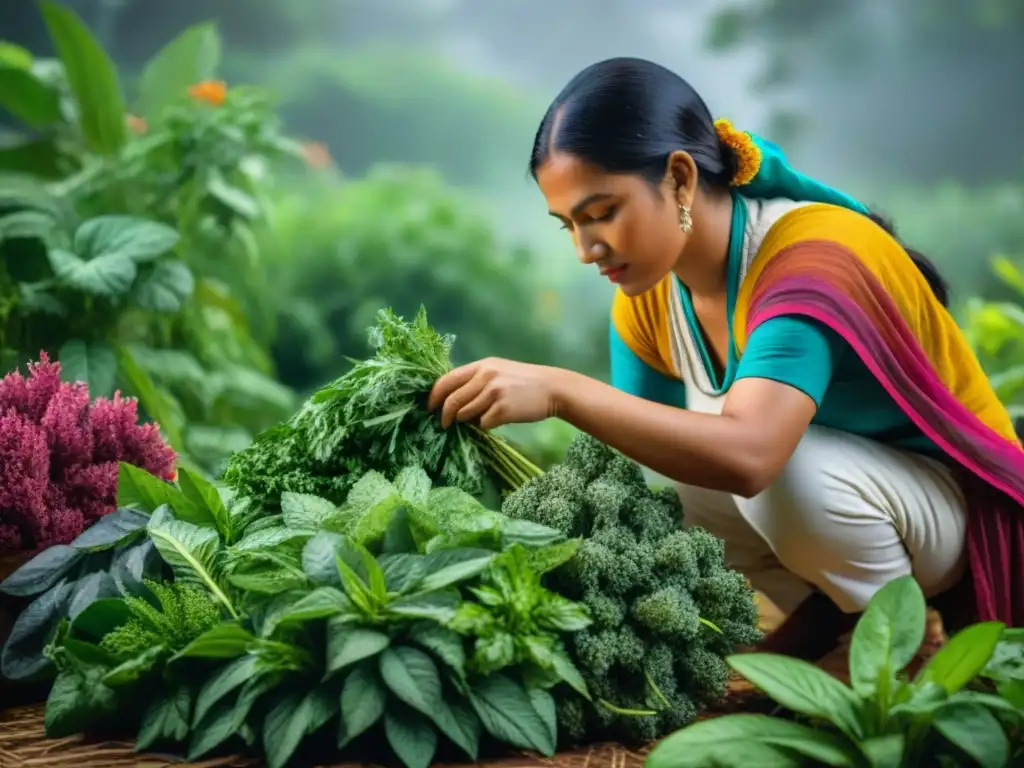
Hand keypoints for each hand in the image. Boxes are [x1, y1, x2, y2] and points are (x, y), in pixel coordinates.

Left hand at [427, 357, 566, 429]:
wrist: (553, 388)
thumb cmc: (524, 382)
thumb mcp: (499, 371)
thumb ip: (476, 379)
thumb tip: (452, 398)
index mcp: (481, 366)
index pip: (446, 380)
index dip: (434, 396)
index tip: (430, 408)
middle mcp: (485, 376)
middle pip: (452, 400)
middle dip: (444, 416)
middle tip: (444, 424)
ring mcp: (494, 393)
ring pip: (465, 414)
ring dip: (467, 421)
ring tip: (479, 419)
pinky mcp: (503, 409)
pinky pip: (483, 424)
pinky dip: (485, 426)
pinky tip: (496, 420)